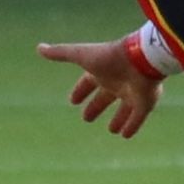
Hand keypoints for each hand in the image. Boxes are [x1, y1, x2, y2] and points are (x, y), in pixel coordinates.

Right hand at [37, 34, 163, 137]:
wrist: (140, 59)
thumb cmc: (109, 58)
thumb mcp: (81, 56)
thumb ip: (61, 53)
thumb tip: (39, 48)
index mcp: (102, 72)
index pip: (88, 83)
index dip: (80, 91)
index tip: (73, 100)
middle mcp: (117, 83)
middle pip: (104, 97)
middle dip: (96, 107)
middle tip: (86, 118)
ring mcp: (132, 93)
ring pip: (124, 109)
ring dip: (117, 119)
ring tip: (111, 130)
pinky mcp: (144, 103)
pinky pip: (137, 118)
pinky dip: (131, 126)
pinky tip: (125, 135)